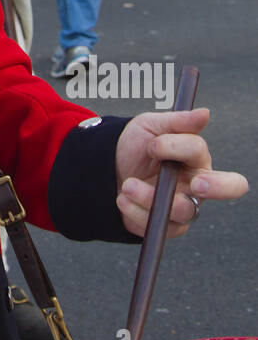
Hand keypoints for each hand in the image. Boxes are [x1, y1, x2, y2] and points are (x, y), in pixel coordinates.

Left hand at [114, 108, 247, 237]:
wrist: (107, 170)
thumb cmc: (136, 147)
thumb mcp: (150, 127)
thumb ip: (176, 122)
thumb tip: (205, 113)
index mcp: (195, 157)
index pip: (199, 150)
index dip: (178, 147)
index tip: (153, 145)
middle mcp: (198, 184)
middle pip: (230, 186)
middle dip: (217, 186)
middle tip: (196, 184)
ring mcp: (185, 207)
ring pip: (183, 209)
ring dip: (151, 197)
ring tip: (128, 186)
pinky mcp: (169, 226)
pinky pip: (160, 225)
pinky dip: (136, 211)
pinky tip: (122, 199)